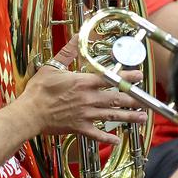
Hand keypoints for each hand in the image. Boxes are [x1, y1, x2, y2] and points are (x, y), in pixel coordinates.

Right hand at [23, 41, 148, 142]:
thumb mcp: (52, 66)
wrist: (29, 113)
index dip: (126, 76)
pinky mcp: (79, 128)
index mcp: (83, 82)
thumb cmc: (39, 90)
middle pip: (116, 99)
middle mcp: (88, 99)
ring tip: (141, 118)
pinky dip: (107, 139)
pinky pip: (96, 135)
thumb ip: (68, 52)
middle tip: (147, 101)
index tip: (139, 75)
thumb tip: (77, 35)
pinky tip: (117, 141)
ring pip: (111, 117)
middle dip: (133, 100)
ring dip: (128, 117)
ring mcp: (85, 115)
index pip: (110, 79)